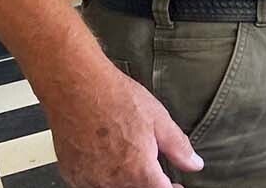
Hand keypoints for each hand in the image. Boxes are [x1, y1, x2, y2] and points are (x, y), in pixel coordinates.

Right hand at [42, 60, 201, 187]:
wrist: (76, 88)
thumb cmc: (115, 99)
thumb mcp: (159, 120)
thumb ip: (178, 147)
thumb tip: (194, 164)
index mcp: (137, 171)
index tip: (175, 184)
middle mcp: (111, 180)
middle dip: (148, 184)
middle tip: (155, 173)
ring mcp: (88, 179)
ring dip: (126, 182)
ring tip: (131, 161)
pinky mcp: (71, 174)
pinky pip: (91, 184)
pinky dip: (104, 178)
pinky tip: (109, 160)